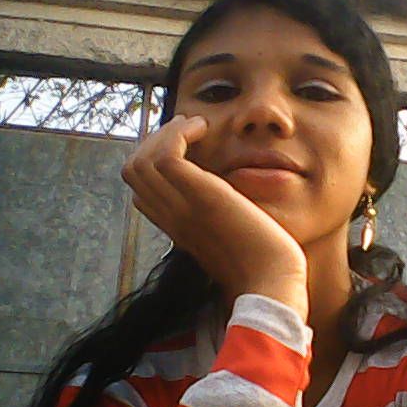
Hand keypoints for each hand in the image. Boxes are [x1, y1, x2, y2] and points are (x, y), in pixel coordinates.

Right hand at [121, 115, 307, 320]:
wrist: (273, 281)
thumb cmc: (263, 263)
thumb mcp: (234, 236)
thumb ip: (220, 218)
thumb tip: (230, 199)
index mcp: (178, 228)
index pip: (141, 191)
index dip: (155, 162)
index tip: (186, 146)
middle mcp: (172, 218)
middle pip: (133, 171)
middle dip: (155, 141)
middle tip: (188, 128)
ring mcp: (182, 208)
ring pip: (140, 162)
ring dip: (166, 133)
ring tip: (196, 125)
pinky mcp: (200, 198)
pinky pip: (165, 157)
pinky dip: (177, 134)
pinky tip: (204, 129)